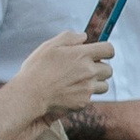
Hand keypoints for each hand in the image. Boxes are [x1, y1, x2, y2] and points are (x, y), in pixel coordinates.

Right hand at [0, 29, 116, 131]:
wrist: (30, 94)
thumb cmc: (37, 68)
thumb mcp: (50, 46)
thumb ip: (69, 38)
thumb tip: (84, 37)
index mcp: (82, 55)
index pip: (109, 50)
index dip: (105, 51)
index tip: (98, 53)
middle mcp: (89, 72)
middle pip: (108, 69)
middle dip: (99, 68)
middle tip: (84, 69)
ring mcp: (87, 88)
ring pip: (104, 85)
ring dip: (96, 83)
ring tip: (79, 82)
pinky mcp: (83, 102)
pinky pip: (91, 97)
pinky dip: (84, 95)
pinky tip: (70, 92)